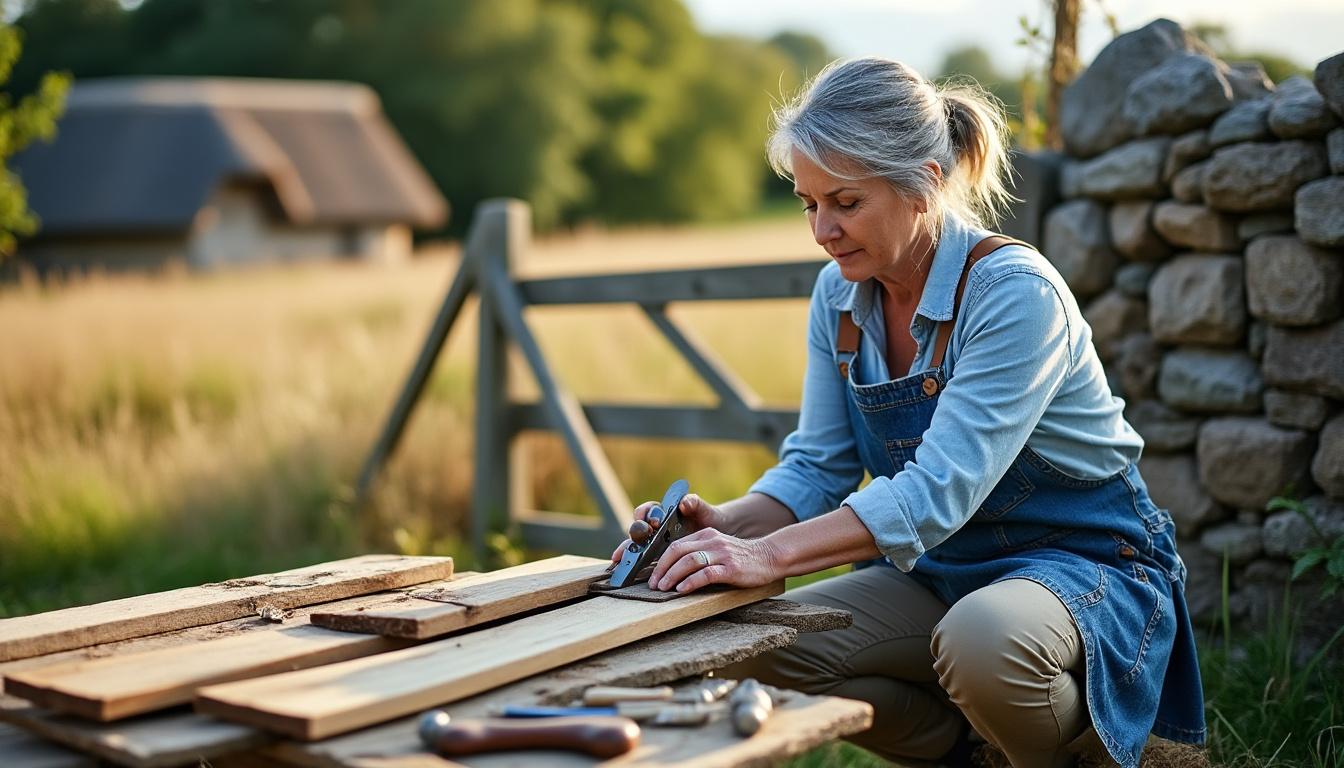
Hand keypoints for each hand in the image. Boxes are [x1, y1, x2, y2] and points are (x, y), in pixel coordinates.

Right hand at [609, 494, 725, 563]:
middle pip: (636, 531)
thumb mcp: (702, 509)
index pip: (646, 511)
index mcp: (662, 513)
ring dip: (627, 554)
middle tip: (629, 547)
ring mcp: (656, 543)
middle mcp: (655, 528)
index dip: (645, 515)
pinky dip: (637, 567)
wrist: (716, 531)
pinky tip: (629, 574)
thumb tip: (683, 503)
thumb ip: (694, 503)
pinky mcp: (661, 556)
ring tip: (619, 563)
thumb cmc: (707, 516)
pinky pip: (645, 561)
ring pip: (636, 547)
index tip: (654, 523)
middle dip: (631, 539)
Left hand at [646, 528, 781, 593]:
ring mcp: (722, 554)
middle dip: (661, 569)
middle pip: (678, 551)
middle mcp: (712, 541)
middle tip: (653, 585)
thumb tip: (673, 570)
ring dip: (672, 575)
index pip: (675, 545)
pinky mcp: (731, 568)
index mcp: (706, 535)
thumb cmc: (741, 557)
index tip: (651, 576)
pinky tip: (682, 590)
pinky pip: (706, 574)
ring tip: (664, 588)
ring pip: (689, 561)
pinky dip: (691, 582)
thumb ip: (699, 552)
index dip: (659, 561)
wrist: (770, 557)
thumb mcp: (718, 548)